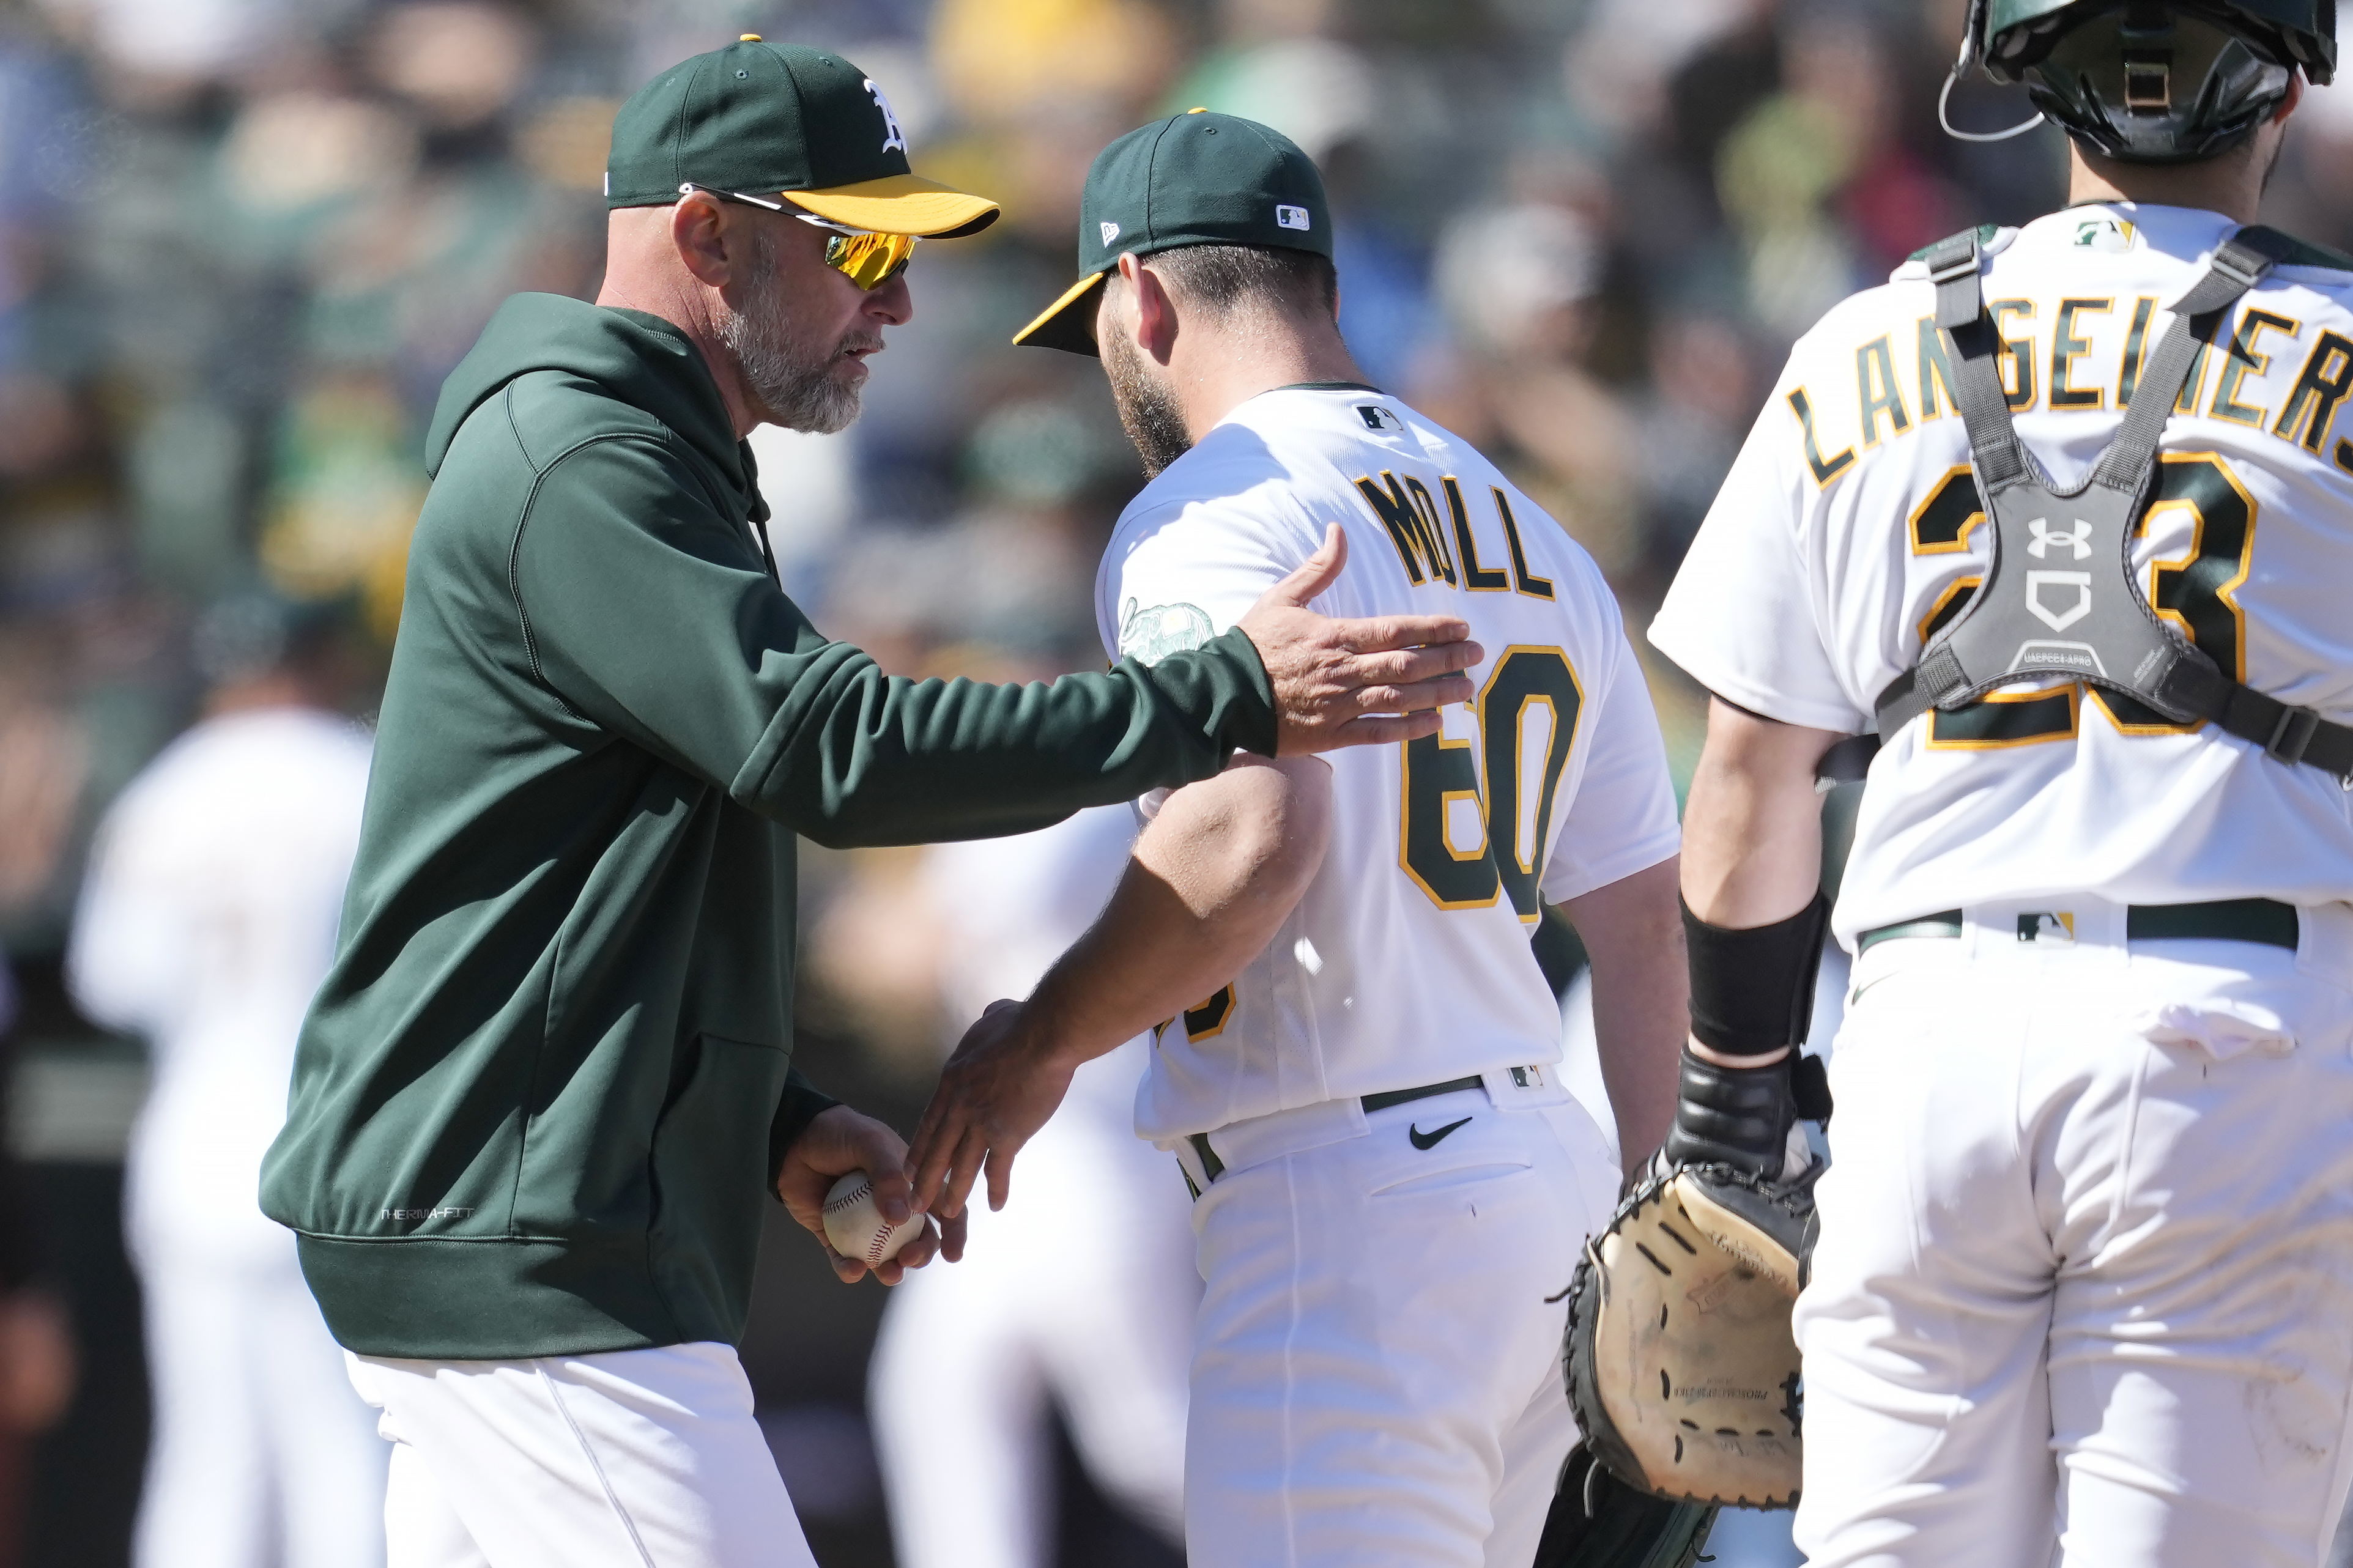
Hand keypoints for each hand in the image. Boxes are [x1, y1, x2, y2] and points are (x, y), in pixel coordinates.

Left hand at [776, 1104, 963, 1284]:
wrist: (793, 1139)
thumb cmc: (839, 1133)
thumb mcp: (869, 1143)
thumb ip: (887, 1175)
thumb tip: (901, 1218)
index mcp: (911, 1183)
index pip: (942, 1208)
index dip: (954, 1232)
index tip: (954, 1254)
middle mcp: (893, 1207)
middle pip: (918, 1239)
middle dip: (921, 1254)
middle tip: (910, 1258)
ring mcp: (865, 1225)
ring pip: (885, 1256)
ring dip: (891, 1270)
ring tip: (889, 1273)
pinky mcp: (835, 1237)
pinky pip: (846, 1259)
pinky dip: (850, 1269)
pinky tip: (851, 1269)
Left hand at [907, 999, 1079, 1219]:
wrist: (1045, 1036)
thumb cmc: (1024, 1021)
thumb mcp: (994, 1016)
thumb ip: (987, 1020)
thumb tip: (991, 1012)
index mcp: (952, 1081)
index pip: (929, 1123)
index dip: (918, 1149)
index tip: (908, 1168)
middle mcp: (960, 1106)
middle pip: (937, 1152)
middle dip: (924, 1181)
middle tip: (913, 1204)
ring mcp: (981, 1123)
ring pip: (962, 1167)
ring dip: (954, 1193)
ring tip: (949, 1213)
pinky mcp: (1008, 1135)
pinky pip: (999, 1169)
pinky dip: (997, 1189)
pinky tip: (996, 1205)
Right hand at [1236, 525, 1482, 753]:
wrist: (1221, 695)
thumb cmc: (1252, 644)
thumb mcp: (1282, 597)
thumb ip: (1318, 568)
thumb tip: (1338, 530)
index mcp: (1335, 636)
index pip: (1396, 631)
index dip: (1433, 630)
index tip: (1461, 628)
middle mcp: (1344, 671)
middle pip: (1407, 665)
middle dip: (1447, 660)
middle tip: (1477, 656)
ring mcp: (1340, 706)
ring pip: (1400, 700)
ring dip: (1438, 694)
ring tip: (1468, 689)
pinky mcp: (1332, 735)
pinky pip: (1379, 733)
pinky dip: (1409, 730)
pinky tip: (1435, 724)